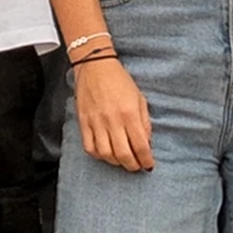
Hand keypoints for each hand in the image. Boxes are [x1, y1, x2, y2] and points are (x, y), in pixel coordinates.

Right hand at [72, 56, 151, 172]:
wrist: (95, 65)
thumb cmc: (119, 80)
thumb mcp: (139, 98)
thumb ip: (144, 122)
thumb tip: (146, 143)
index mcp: (130, 113)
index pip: (141, 146)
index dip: (146, 160)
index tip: (149, 165)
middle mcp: (113, 120)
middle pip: (123, 154)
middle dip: (132, 166)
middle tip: (137, 166)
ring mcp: (96, 122)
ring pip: (106, 154)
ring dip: (116, 162)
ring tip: (121, 160)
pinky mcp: (83, 122)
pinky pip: (89, 146)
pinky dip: (98, 155)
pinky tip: (105, 153)